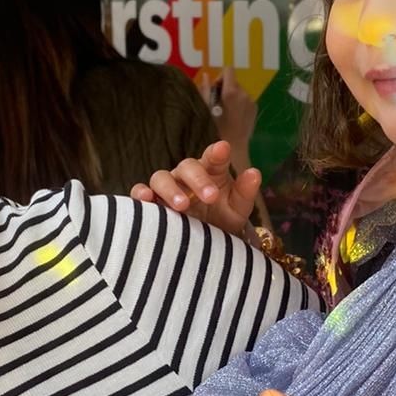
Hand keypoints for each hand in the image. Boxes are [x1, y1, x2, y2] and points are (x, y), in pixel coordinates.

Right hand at [130, 139, 261, 236]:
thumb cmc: (222, 221)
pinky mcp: (151, 203)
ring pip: (161, 178)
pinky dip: (140, 194)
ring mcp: (166, 188)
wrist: (206, 246)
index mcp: (211, 172)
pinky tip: (146, 200)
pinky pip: (140, 193)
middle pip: (187, 167)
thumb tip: (255, 173)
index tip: (223, 150)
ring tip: (181, 206)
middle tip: (210, 197)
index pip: (213, 157)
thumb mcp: (237, 210)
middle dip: (198, 180)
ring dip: (170, 189)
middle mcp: (186, 177)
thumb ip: (245, 192)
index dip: (217, 152)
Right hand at [209, 64, 257, 177]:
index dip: (219, 77)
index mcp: (232, 92)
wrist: (233, 151)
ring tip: (223, 114)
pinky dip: (238, 105)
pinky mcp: (254, 110)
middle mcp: (244, 94)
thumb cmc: (215, 131)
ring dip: (231, 98)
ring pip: (239, 92)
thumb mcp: (205, 110)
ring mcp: (251, 102)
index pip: (228, 70)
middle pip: (233, 81)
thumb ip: (205, 90)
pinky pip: (244, 101)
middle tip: (216, 106)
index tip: (214, 91)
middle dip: (224, 89)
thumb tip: (207, 76)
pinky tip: (232, 119)